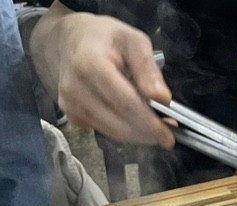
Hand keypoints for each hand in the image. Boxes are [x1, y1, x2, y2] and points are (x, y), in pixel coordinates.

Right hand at [35, 10, 173, 146]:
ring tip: (154, 127)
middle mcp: (75, 88)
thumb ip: (147, 67)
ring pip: (112, 132)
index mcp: (90, 63)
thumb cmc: (104, 38)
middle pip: (118, 123)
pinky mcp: (71, 115)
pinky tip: (134, 121)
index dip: (149, 123)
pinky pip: (103, 130)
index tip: (168, 136)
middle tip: (167, 135)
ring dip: (137, 135)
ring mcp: (70, 104)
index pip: (125, 103)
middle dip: (146, 133)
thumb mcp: (132, 40)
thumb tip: (162, 98)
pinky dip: (123, 131)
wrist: (68, 41)